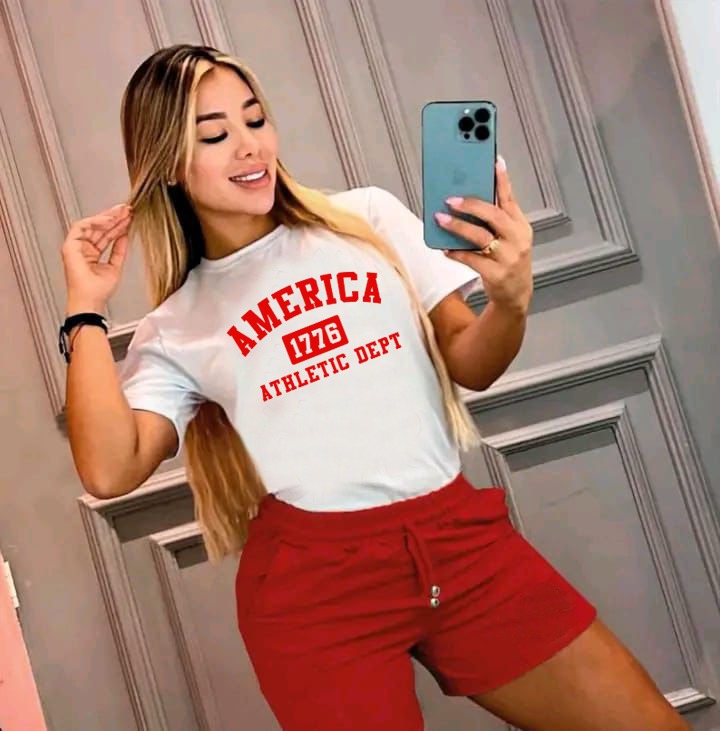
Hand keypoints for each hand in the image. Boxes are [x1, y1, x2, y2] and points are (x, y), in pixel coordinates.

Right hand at [61, 202, 132, 309]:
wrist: (90, 300)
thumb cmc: (99, 290)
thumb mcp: (115, 266)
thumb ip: (119, 250)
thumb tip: (125, 236)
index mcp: (92, 254)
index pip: (106, 235)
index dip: (118, 225)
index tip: (129, 218)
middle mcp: (83, 249)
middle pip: (99, 228)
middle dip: (114, 217)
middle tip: (127, 209)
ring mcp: (75, 247)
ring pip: (91, 225)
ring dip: (107, 217)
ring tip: (121, 212)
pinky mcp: (69, 246)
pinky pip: (81, 227)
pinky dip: (95, 222)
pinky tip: (109, 220)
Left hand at [434, 156, 533, 313]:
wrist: (516, 296)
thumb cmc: (508, 261)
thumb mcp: (510, 238)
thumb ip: (495, 220)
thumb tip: (468, 199)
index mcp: (521, 226)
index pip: (510, 198)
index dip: (502, 179)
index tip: (493, 160)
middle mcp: (518, 239)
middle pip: (494, 215)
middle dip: (471, 205)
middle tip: (450, 199)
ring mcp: (508, 258)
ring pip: (480, 237)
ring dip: (458, 226)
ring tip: (440, 219)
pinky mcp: (497, 274)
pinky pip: (472, 259)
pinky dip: (457, 253)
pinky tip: (445, 248)